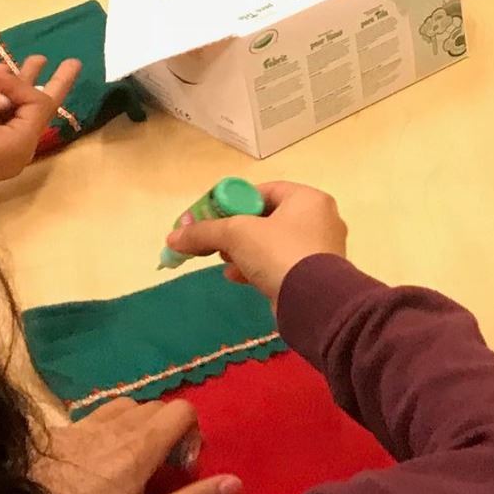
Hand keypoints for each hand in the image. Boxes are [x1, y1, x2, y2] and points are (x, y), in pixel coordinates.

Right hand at [0, 55, 79, 197]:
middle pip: (39, 110)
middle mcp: (17, 147)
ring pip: (19, 112)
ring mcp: (1, 150)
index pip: (37, 104)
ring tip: (37, 60)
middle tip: (74, 62)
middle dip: (54, 83)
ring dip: (22, 85)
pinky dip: (0, 99)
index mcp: (19, 143)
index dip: (18, 83)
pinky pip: (1, 120)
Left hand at [34, 397, 243, 493]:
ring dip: (138, 426)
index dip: (192, 434)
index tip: (182, 468)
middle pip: (158, 405)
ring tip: (131, 462)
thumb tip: (234, 481)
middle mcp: (119, 423)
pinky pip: (99, 413)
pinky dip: (110, 426)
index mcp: (142, 443)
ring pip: (128, 406)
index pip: (184, 409)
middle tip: (159, 469)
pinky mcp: (62, 428)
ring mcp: (88, 422)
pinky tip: (98, 459)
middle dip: (168, 431)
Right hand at [164, 181, 347, 300]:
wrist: (314, 303)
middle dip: (237, 230)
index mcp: (308, 199)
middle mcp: (319, 219)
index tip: (213, 216)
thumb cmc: (279, 253)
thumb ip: (203, 232)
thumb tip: (172, 238)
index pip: (265, 191)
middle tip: (216, 241)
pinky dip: (258, 268)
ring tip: (224, 261)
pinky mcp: (316, 276)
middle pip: (267, 218)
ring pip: (273, 244)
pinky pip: (281, 265)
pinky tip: (237, 277)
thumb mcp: (236, 234)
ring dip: (244, 251)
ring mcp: (320, 249)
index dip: (235, 201)